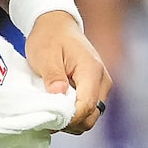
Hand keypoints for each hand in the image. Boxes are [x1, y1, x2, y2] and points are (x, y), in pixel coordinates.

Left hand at [24, 12, 113, 133]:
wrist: (57, 25)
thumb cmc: (50, 37)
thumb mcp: (45, 55)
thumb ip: (53, 76)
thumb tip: (59, 96)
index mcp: (91, 71)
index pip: (87, 106)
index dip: (70, 119)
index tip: (50, 122)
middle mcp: (103, 80)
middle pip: (92, 115)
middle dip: (71, 123)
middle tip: (48, 119)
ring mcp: (102, 85)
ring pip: (91, 115)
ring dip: (72, 120)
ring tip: (52, 113)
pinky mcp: (97, 88)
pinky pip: (89, 109)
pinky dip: (75, 114)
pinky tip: (59, 109)